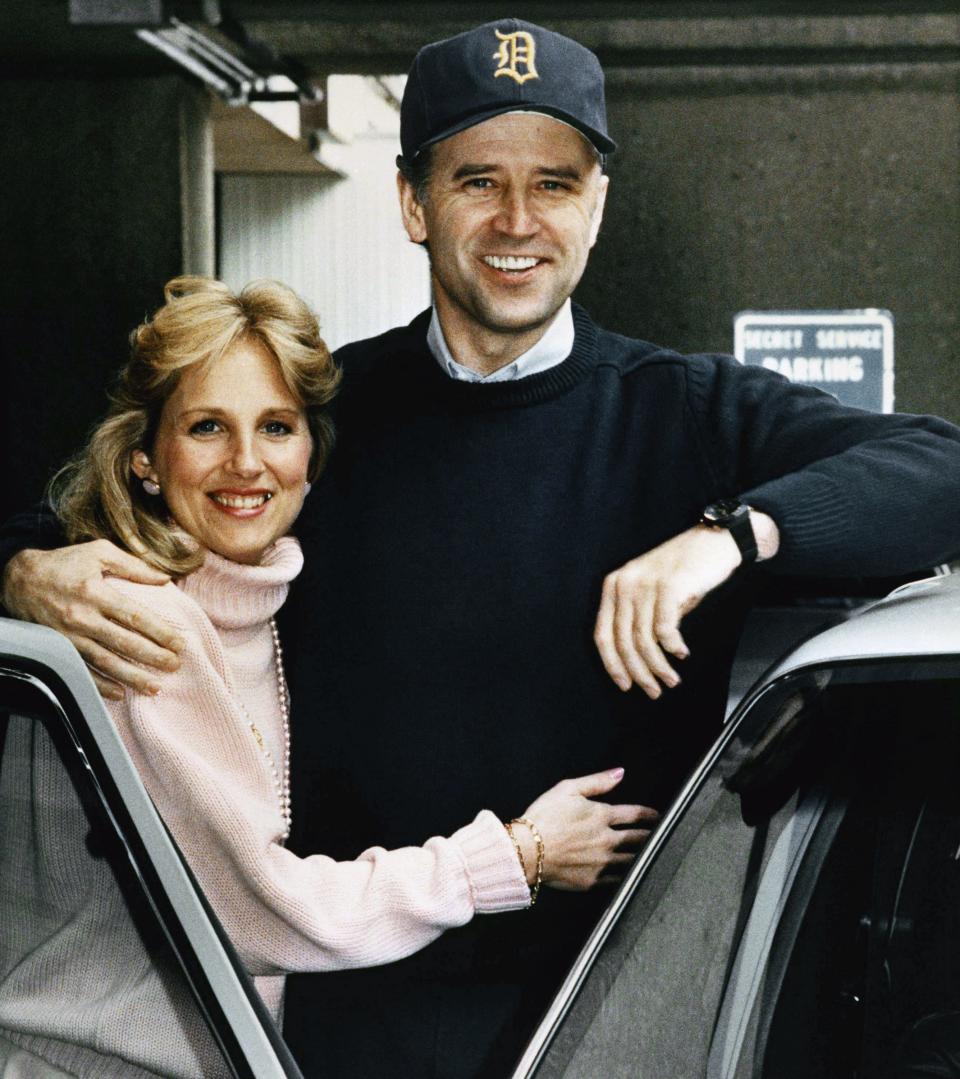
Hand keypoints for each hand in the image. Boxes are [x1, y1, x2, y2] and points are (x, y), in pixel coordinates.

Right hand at [2, 540, 183, 699]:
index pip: (136, 617)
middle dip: (153, 657)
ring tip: (155, 687)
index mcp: (96, 593)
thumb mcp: (99, 553)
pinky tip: (120, 693)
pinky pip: (82, 671)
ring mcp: (69, 637)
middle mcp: (83, 617)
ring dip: (132, 677)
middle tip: (174, 665)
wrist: (19, 579)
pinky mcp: (59, 649)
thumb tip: (166, 578)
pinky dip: (101, 685)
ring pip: (106, 662)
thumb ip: (134, 565)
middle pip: (125, 643)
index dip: (160, 632)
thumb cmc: (64, 563)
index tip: (180, 642)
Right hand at [517, 767, 658, 890]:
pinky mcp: (593, 881)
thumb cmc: (543, 817)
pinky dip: (630, 876)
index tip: (658, 817)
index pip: (635, 814)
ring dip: (646, 856)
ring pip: (634, 860)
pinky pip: (619, 880)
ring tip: (655, 856)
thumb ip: (597, 781)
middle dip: (654, 836)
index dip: (650, 815)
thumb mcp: (567, 789)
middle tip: (664, 837)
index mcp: (602, 815)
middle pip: (640, 838)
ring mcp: (602, 863)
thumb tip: (620, 773)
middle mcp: (607, 840)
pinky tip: (635, 875)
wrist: (526, 850)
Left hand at [593, 513, 778, 698]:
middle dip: (638, 673)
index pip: (603, 634)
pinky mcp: (669, 586)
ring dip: (658, 667)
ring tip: (671, 680)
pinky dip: (672, 647)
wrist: (715, 542)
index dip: (612, 664)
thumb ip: (638, 618)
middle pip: (623, 642)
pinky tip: (682, 653)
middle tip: (653, 691)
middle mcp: (624, 584)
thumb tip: (636, 661)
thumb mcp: (651, 591)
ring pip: (643, 640)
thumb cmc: (684, 571)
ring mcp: (646, 584)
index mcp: (614, 585)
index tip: (625, 685)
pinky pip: (664, 629)